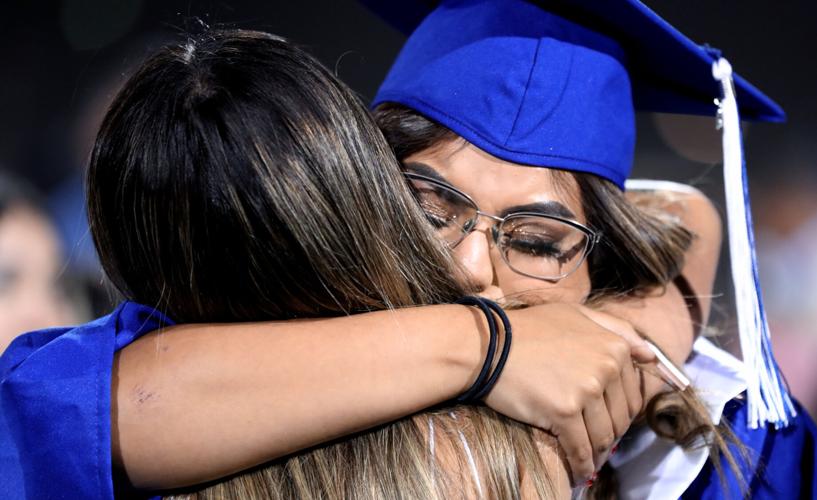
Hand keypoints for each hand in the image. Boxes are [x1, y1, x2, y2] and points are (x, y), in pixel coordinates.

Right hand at [481, 302, 654, 483]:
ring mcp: (586, 390)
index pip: (632, 393)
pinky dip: (582, 464)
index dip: (620, 412)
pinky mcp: (564, 412)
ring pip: (603, 436)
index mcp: (613, 346)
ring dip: (598, 454)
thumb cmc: (527, 329)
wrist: (485, 344)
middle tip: (596, 444)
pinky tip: (578, 471)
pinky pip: (581, 448)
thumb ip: (616, 329)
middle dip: (610, 434)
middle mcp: (605, 367)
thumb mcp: (575, 314)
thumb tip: (651, 356)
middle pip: (620, 418)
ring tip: (588, 460)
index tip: (606, 422)